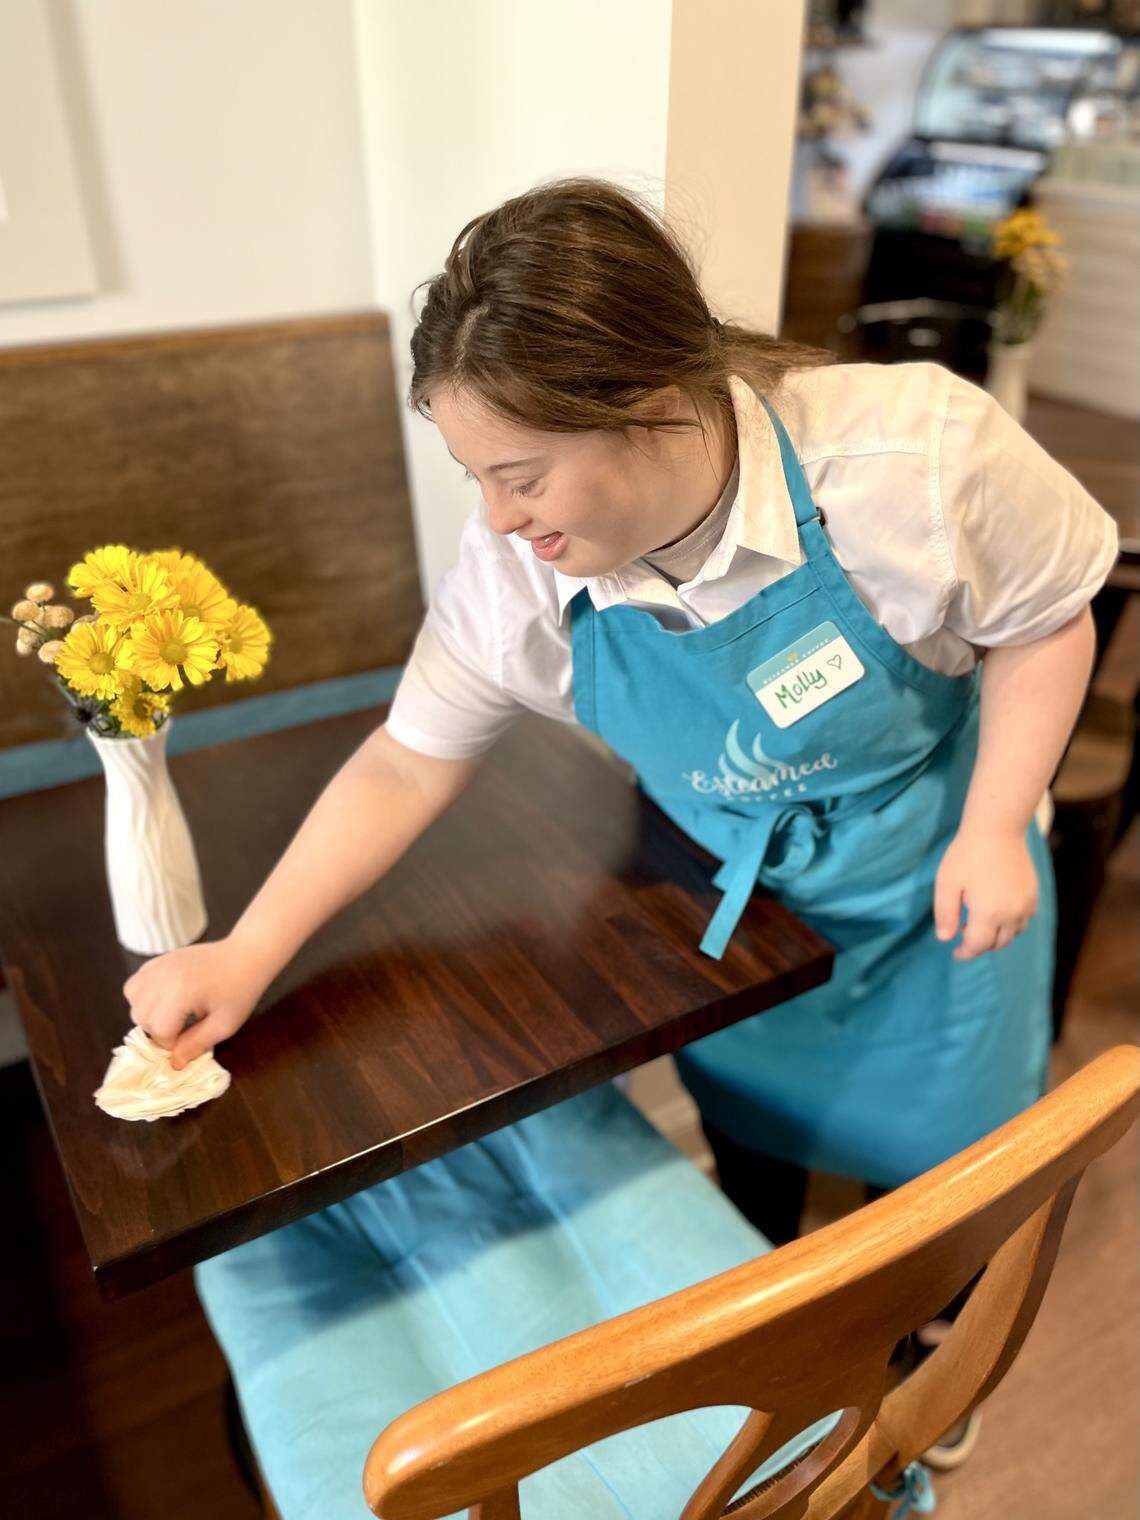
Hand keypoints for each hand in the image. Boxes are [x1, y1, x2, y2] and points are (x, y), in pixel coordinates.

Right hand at [122, 935, 275, 1069]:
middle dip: (158, 1029)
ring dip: (148, 1012)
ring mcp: (158, 964)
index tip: (190, 1037)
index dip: (172, 1041)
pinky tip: (166, 998)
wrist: (246, 955)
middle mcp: (163, 976)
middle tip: (183, 1026)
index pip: (158, 1030)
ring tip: (173, 1012)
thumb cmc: (240, 990)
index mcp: (180, 992)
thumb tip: (174, 1064)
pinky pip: (135, 983)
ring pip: (133, 999)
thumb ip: (196, 1044)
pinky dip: (144, 995)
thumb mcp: (224, 1025)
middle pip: (140, 1016)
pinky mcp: (158, 959)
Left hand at [933, 826, 1037, 961]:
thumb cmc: (967, 854)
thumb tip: (945, 939)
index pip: (977, 946)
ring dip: (996, 936)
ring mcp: (1026, 905)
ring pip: (1012, 935)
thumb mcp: (947, 883)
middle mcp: (1012, 913)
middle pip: (997, 944)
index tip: (955, 952)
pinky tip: (996, 912)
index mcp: (989, 913)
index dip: (965, 953)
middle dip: (979, 945)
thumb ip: (945, 914)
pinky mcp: (1033, 896)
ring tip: (978, 923)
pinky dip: (1010, 925)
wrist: (998, 829)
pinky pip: (1023, 921)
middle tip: (964, 935)